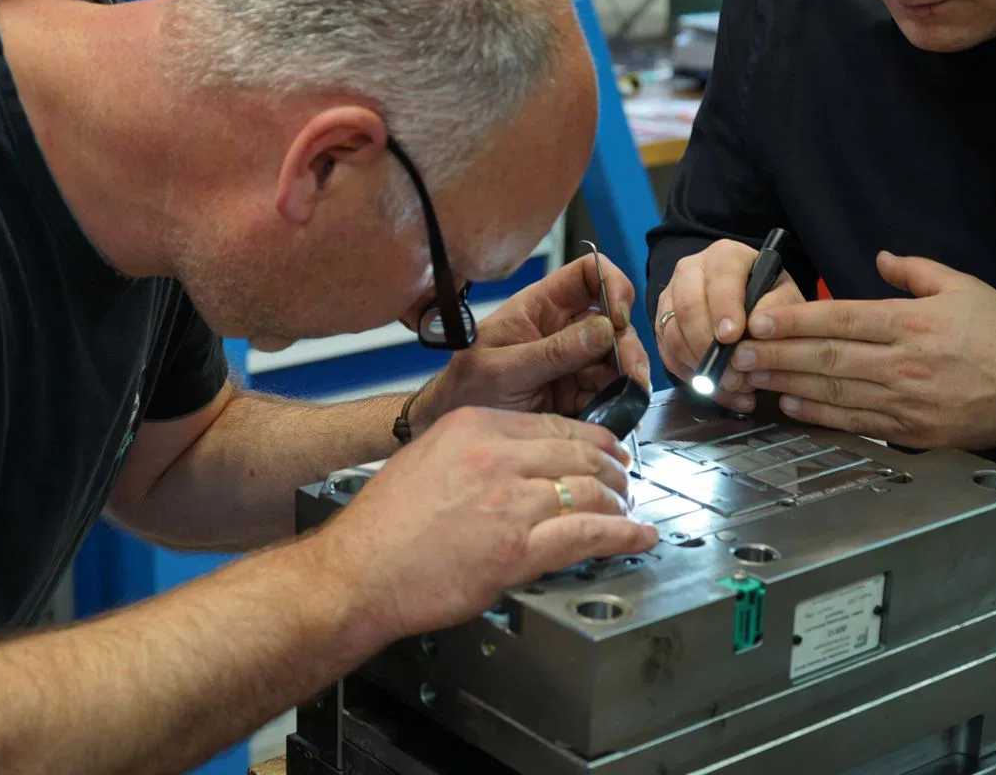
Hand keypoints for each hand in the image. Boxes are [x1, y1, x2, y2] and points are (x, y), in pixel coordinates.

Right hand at [314, 407, 659, 638]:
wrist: (358, 571)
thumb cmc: (380, 526)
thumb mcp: (424, 459)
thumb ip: (472, 453)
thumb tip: (514, 464)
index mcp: (473, 427)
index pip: (553, 424)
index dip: (591, 439)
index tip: (604, 450)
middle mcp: (496, 456)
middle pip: (580, 451)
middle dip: (614, 467)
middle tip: (626, 480)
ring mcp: (509, 501)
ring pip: (590, 490)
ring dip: (621, 502)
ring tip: (629, 511)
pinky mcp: (517, 548)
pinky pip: (588, 535)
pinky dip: (624, 535)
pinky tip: (638, 537)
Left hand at [413, 253, 650, 427]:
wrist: (452, 428)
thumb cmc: (464, 391)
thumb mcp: (501, 370)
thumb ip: (550, 352)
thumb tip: (603, 329)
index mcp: (538, 307)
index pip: (587, 274)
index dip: (611, 284)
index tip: (617, 317)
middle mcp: (561, 329)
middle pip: (613, 320)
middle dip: (627, 345)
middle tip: (630, 373)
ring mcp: (572, 361)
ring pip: (617, 358)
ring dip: (626, 376)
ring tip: (621, 397)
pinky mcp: (577, 392)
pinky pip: (609, 390)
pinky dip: (616, 401)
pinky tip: (610, 412)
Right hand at [653, 239, 802, 411]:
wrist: (747, 302)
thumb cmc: (768, 299)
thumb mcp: (784, 298)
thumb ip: (777, 311)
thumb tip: (754, 332)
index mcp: (725, 256)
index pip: (720, 278)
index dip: (724, 309)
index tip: (732, 338)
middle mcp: (690, 270)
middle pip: (688, 307)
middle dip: (708, 346)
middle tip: (732, 375)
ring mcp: (671, 297)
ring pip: (672, 333)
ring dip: (699, 366)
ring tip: (729, 387)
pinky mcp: (661, 323)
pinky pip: (666, 352)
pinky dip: (689, 376)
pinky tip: (714, 391)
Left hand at [732, 252, 995, 449]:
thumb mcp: (965, 287)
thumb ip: (916, 272)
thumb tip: (880, 256)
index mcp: (914, 323)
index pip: (841, 319)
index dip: (795, 320)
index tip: (759, 319)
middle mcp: (905, 362)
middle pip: (828, 357)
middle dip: (777, 354)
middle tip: (739, 352)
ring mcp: (906, 400)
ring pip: (834, 391)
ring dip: (787, 385)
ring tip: (752, 377)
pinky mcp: (910, 429)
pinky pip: (854, 421)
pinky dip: (818, 415)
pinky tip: (790, 406)